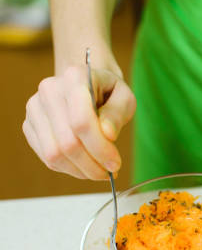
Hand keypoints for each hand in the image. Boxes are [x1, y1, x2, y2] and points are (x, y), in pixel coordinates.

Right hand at [23, 65, 135, 179]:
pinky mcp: (29, 125)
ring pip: (54, 154)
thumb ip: (117, 114)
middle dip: (92, 164)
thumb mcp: (124, 97)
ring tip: (99, 171)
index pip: (81, 121)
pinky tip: (84, 165)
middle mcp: (49, 90)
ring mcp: (35, 108)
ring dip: (80, 170)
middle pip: (67, 141)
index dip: (99, 148)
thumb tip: (108, 135)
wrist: (88, 85)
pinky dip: (68, 168)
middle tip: (110, 172)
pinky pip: (46, 157)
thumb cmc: (109, 92)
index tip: (115, 163)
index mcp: (74, 77)